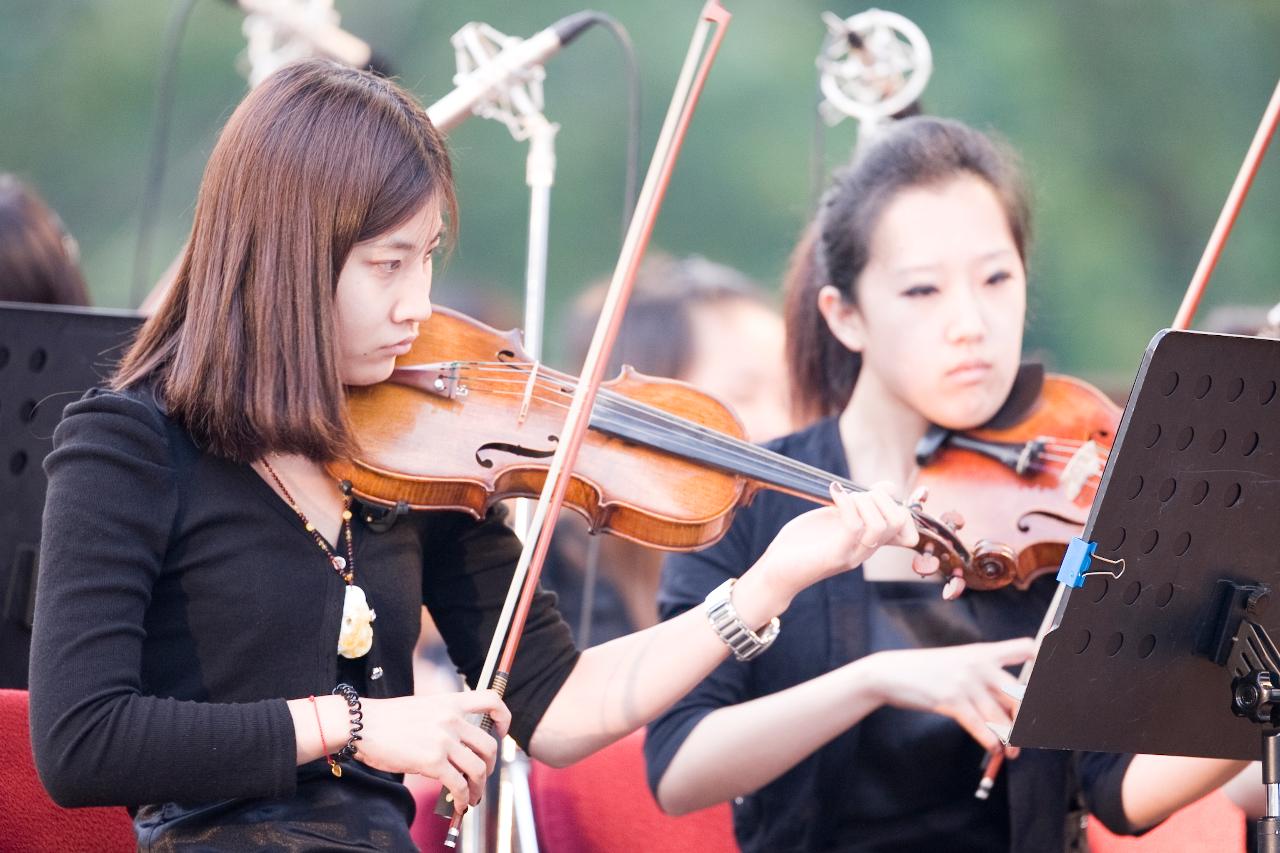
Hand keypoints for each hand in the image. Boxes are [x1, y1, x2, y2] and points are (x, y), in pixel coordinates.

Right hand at [356, 690, 510, 807]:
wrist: (362, 724)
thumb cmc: (386, 719)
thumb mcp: (423, 707)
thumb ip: (444, 719)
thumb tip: (457, 745)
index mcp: (451, 702)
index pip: (492, 700)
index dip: (504, 717)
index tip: (501, 732)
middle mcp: (452, 719)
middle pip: (490, 745)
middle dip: (490, 766)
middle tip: (482, 776)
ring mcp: (444, 741)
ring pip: (478, 768)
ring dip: (479, 787)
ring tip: (472, 796)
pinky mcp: (432, 762)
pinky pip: (459, 785)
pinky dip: (464, 798)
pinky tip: (459, 804)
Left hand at [754, 482, 930, 606]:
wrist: (776, 570)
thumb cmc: (804, 542)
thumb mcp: (836, 516)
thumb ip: (860, 504)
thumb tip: (889, 487)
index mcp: (870, 541)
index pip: (908, 529)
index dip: (899, 505)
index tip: (874, 492)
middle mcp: (866, 549)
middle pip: (898, 521)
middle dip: (880, 498)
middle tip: (855, 494)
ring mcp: (853, 554)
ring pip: (881, 525)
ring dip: (863, 501)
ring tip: (842, 496)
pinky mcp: (835, 556)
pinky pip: (854, 527)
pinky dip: (846, 503)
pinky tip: (833, 493)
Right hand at [859, 637, 1033, 756]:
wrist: (892, 673)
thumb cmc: (928, 671)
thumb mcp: (959, 664)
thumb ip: (986, 679)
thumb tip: (1014, 706)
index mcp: (983, 652)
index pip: (1024, 647)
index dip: (1044, 660)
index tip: (1054, 681)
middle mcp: (979, 664)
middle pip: (1019, 693)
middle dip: (1027, 720)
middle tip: (1029, 737)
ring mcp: (965, 681)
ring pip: (1000, 716)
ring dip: (1009, 739)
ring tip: (1011, 752)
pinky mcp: (951, 699)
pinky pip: (980, 726)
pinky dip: (989, 742)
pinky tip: (993, 748)